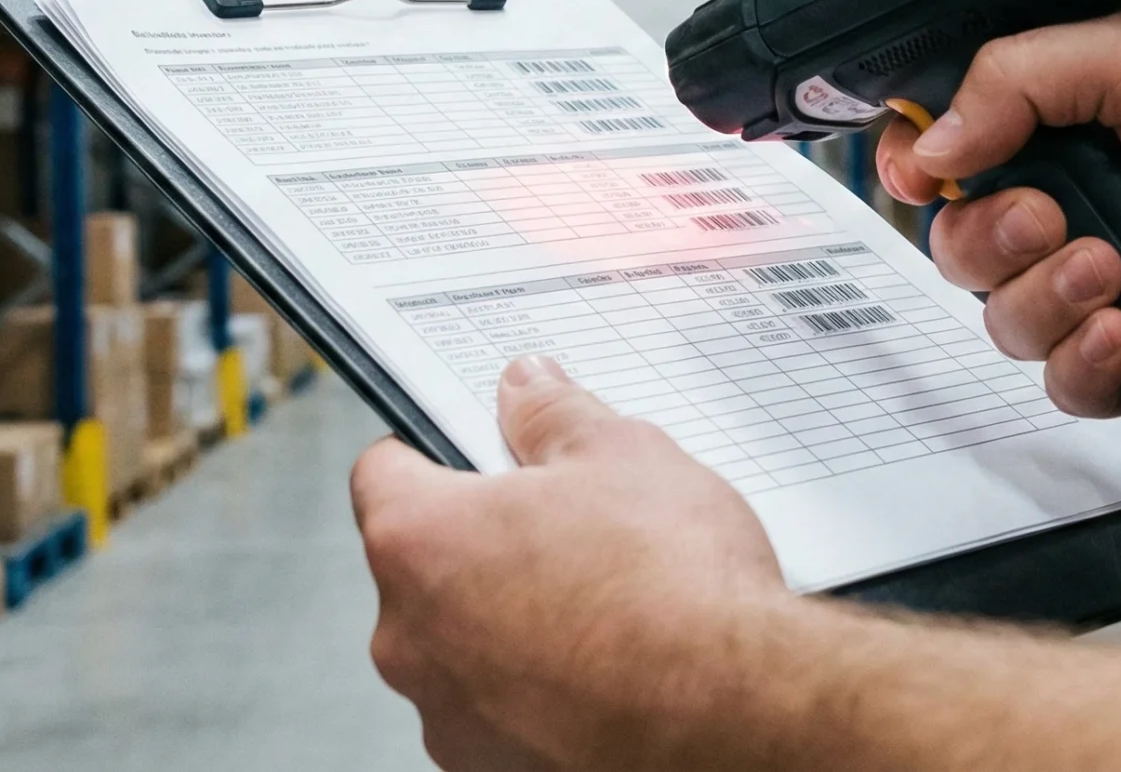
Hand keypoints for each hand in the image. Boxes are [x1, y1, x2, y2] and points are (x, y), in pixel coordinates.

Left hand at [351, 356, 790, 769]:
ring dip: (514, 622)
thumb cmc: (673, 587)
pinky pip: (504, 711)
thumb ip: (553, 414)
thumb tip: (525, 387)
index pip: (384, 473)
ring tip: (606, 607)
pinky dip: (543, 691)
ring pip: (465, 645)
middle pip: (427, 566)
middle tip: (570, 528)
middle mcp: (411, 640)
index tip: (485, 453)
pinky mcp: (494, 771)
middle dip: (487, 543)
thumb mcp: (622, 453)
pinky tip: (613, 671)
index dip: (437, 452)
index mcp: (418, 543)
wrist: (736, 715)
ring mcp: (449, 718)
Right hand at [879, 11, 1120, 416]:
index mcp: (1061, 131)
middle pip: (957, 246)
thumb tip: (932, 140)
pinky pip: (1060, 386)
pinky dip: (1087, 360)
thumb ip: (1019, 78)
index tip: (918, 173)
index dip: (914, 167)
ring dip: (1048, 297)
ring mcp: (1098, 293)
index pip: (946, 153)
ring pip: (1001, 322)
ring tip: (1117, 273)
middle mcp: (1070, 213)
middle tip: (1055, 219)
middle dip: (993, 238)